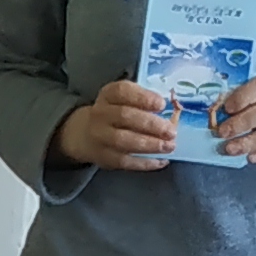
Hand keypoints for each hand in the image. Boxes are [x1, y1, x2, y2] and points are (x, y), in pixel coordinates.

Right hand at [49, 81, 178, 171]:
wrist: (83, 134)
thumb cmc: (114, 113)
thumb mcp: (122, 100)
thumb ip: (143, 101)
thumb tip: (171, 111)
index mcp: (108, 95)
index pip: (122, 91)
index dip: (143, 97)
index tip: (162, 104)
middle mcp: (100, 114)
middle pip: (125, 116)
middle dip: (151, 124)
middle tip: (171, 131)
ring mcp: (100, 137)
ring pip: (124, 141)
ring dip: (150, 144)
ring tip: (169, 146)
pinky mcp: (104, 158)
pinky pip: (125, 162)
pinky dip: (145, 163)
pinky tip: (162, 161)